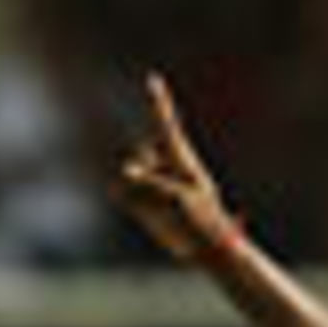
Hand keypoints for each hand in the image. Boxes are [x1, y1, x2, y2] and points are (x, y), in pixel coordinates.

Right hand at [117, 73, 235, 262]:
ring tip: (166, 209)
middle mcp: (163, 163)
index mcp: (181, 158)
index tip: (153, 78)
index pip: (166, 124)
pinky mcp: (139, 199)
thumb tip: (125, 170)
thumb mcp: (182, 198)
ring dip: (140, 188)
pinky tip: (150, 213)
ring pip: (129, 173)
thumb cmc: (204, 220)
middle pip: (141, 152)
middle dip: (147, 169)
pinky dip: (128, 199)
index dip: (159, 102)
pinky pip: (120, 190)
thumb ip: (153, 181)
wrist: (207, 248)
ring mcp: (150, 180)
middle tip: (172, 196)